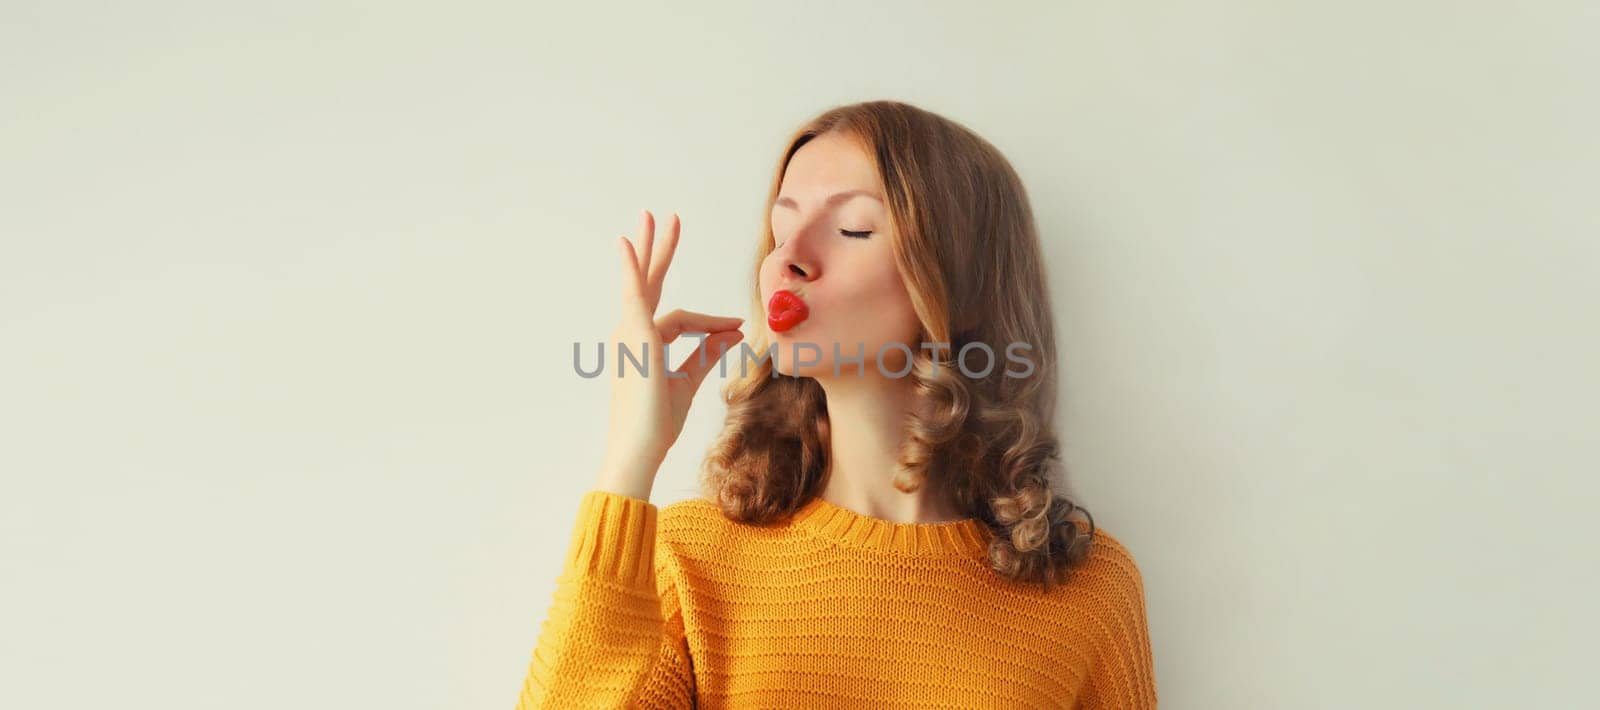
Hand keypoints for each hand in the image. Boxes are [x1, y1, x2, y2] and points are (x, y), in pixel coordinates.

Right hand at [597, 210, 744, 497]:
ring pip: (647, 281)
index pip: (682, 320)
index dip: (713, 324)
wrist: (640, 447)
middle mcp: (632, 332)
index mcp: (643, 343)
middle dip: (658, 251)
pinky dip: (631, 267)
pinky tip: (629, 242)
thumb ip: (707, 354)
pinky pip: (633, 292)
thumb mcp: (687, 382)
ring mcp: (630, 331)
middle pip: (649, 283)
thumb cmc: (656, 422)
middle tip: (664, 217)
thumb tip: (732, 334)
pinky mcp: (635, 334)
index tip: (738, 328)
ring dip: (656, 248)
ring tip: (663, 218)